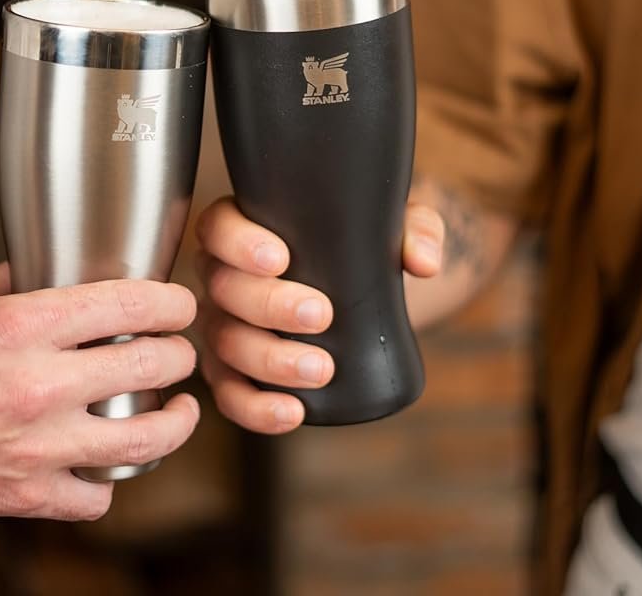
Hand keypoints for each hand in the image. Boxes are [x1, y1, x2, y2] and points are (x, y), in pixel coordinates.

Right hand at [0, 266, 199, 522]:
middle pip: (154, 364)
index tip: (180, 303)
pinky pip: (99, 496)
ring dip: (176, 420)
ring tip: (180, 410)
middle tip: (179, 350)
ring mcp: (37, 446)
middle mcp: (37, 384)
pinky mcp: (26, 496)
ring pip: (147, 439)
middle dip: (180, 353)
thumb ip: (13, 278)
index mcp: (21, 325)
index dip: (172, 300)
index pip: (130, 303)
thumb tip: (59, 264)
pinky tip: (109, 462)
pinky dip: (109, 480)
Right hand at [194, 197, 442, 433]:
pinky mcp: (236, 372)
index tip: (281, 259)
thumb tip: (423, 262)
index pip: (219, 227)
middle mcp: (224, 277)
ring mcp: (226, 327)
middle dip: (268, 306)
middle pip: (223, 289)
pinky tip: (292, 413)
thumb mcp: (395, 228)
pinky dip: (255, 409)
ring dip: (269, 360)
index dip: (239, 244)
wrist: (367, 298)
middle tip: (321, 316)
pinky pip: (230, 395)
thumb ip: (417, 229)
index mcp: (244, 230)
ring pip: (226, 344)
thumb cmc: (365, 247)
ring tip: (322, 370)